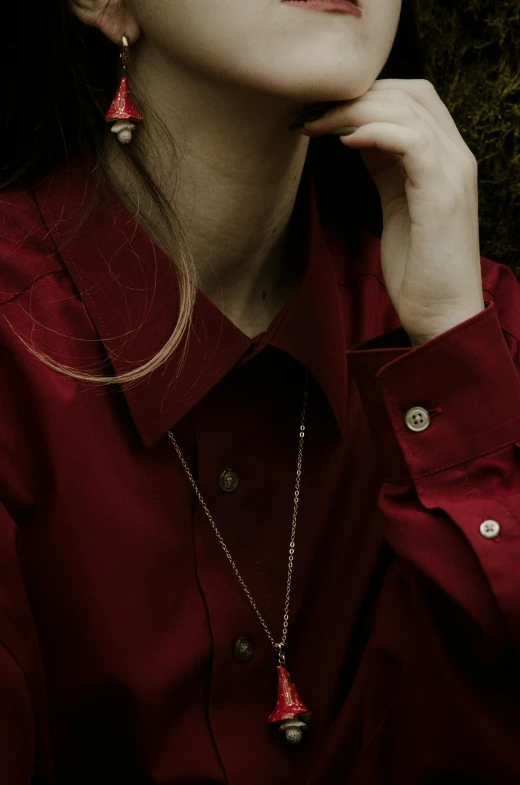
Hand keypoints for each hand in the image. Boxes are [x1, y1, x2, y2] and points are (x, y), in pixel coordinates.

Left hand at [301, 79, 484, 345]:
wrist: (441, 315)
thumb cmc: (416, 267)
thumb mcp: (395, 204)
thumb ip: (384, 167)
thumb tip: (354, 133)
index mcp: (445, 158)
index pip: (411, 97)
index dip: (364, 94)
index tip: (318, 110)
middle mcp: (456, 157)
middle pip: (409, 93)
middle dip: (354, 95)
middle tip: (309, 112)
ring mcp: (454, 173)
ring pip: (408, 110)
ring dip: (353, 110)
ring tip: (314, 124)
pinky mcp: (443, 195)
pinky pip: (412, 142)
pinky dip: (375, 132)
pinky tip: (343, 141)